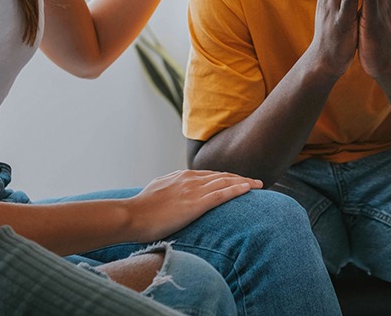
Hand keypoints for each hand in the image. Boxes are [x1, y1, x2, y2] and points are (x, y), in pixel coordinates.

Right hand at [123, 169, 261, 242]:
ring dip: (244, 182)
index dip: (226, 177)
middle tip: (255, 181)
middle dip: (240, 178)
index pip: (210, 175)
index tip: (238, 180)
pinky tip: (249, 189)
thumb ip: (169, 188)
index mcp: (181, 177)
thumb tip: (174, 192)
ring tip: (259, 184)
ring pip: (225, 182)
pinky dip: (237, 190)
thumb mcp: (157, 191)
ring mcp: (193, 190)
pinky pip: (222, 194)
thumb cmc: (140, 209)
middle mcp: (190, 179)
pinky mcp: (195, 204)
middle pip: (222, 176)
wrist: (130, 216)